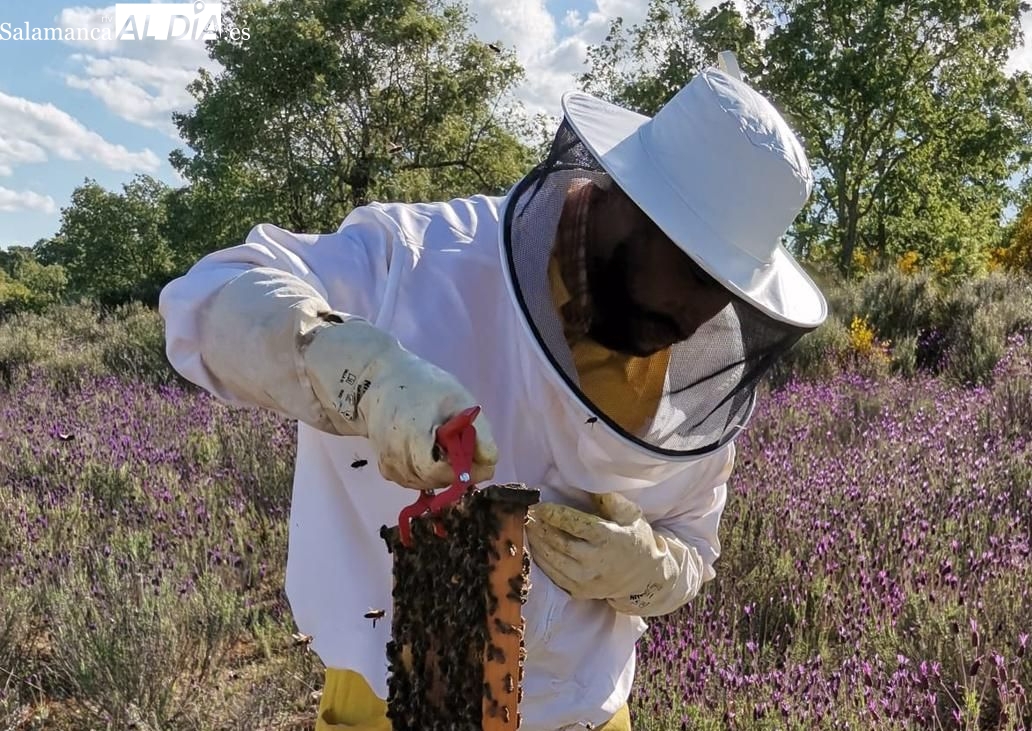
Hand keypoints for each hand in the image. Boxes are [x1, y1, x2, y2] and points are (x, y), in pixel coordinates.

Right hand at [301, 316, 497, 488]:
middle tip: (466, 449)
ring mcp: (387, 463)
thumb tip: (490, 464)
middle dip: (456, 470)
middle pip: (434, 480)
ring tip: (448, 447)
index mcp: (410, 433)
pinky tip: (432, 452)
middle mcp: (394, 453)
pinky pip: (414, 481)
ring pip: (425, 484)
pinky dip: (428, 473)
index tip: (480, 459)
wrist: (382, 382)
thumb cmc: (423, 385)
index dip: (463, 470)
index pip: (438, 470)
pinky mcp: (385, 469)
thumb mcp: (459, 400)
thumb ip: (479, 433)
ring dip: (443, 472)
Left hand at [526, 492, 701, 616]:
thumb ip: (611, 500)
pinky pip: (554, 576)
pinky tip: (534, 548)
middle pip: (559, 543)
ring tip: (527, 529)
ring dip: (536, 544)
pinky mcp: (580, 592)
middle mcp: (596, 561)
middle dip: (540, 528)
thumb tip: (590, 482)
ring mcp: (587, 580)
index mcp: (609, 538)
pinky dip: (541, 561)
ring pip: (553, 560)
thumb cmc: (636, 540)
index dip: (554, 514)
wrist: (646, 578)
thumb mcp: (632, 515)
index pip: (575, 524)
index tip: (540, 505)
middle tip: (527, 515)